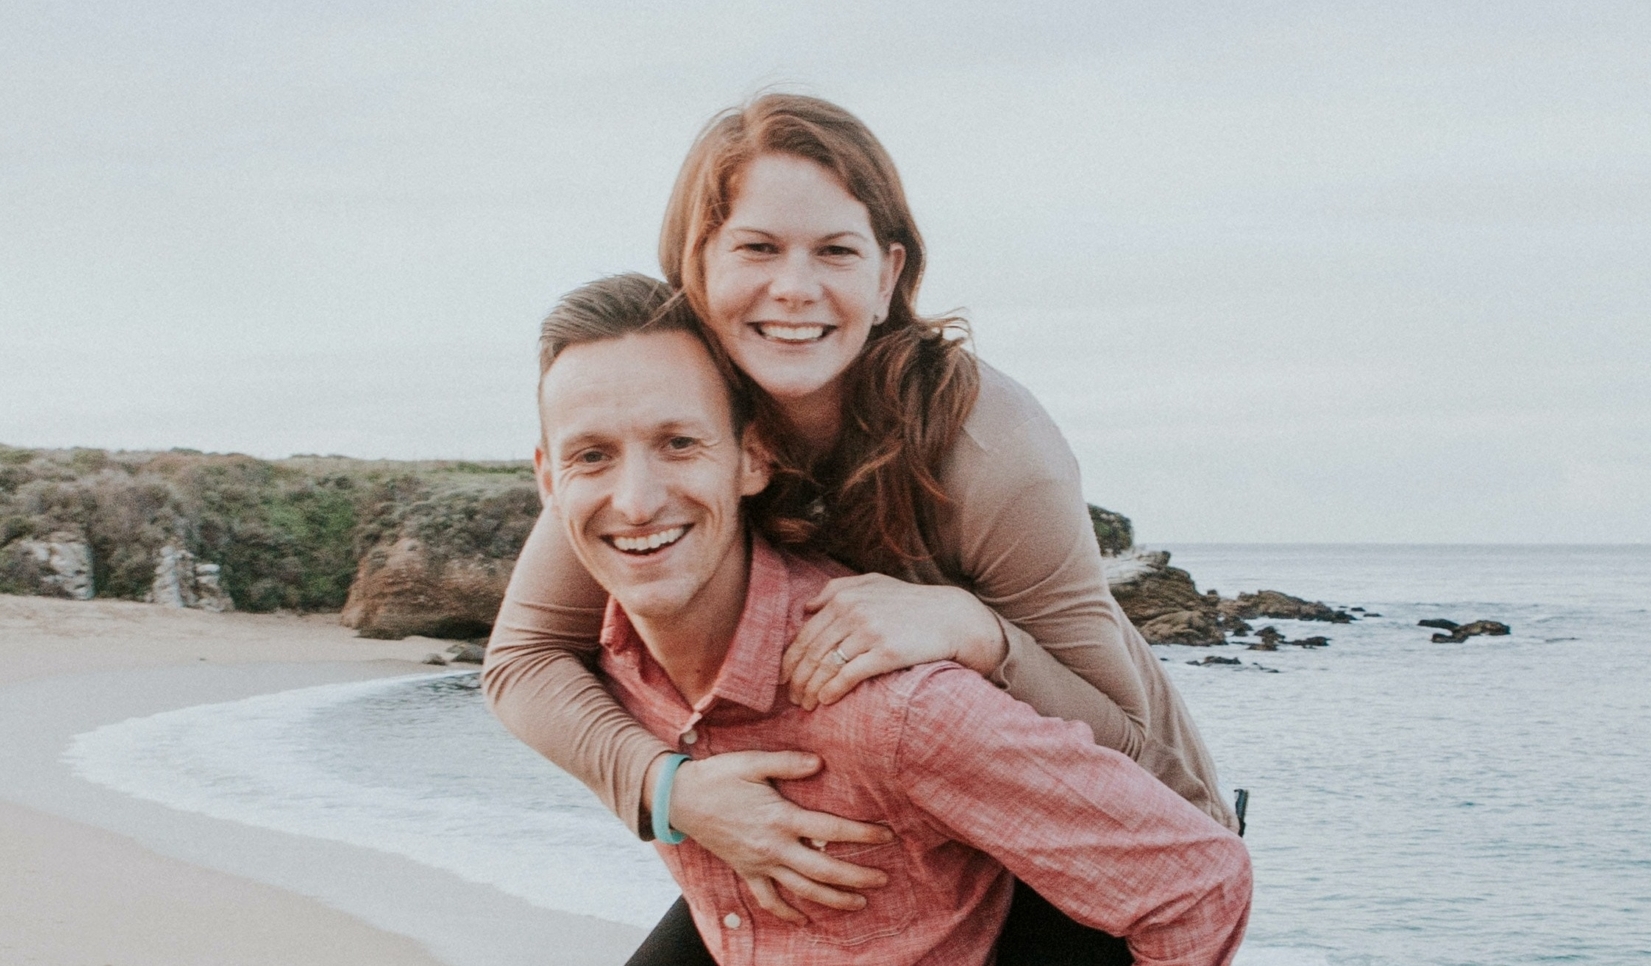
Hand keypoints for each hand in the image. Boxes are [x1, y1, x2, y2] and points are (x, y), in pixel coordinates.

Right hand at [661, 750, 895, 923]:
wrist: (679, 799)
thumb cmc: (718, 776)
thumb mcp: (752, 762)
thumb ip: (788, 762)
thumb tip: (819, 763)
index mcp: (780, 818)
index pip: (830, 831)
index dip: (861, 834)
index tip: (887, 836)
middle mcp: (774, 847)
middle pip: (823, 870)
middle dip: (857, 877)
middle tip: (883, 879)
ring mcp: (759, 864)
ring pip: (802, 890)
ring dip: (833, 900)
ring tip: (860, 904)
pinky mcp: (746, 871)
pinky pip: (769, 900)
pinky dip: (788, 913)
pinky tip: (805, 919)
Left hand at [783, 574, 1006, 709]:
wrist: (954, 618)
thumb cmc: (912, 603)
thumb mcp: (875, 584)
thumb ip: (838, 589)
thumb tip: (806, 607)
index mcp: (845, 597)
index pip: (806, 633)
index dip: (791, 659)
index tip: (783, 677)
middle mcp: (853, 612)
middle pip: (812, 652)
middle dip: (797, 678)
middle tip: (791, 697)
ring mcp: (870, 632)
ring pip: (826, 665)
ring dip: (811, 688)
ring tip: (806, 704)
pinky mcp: (886, 652)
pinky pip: (849, 675)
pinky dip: (832, 690)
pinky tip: (825, 700)